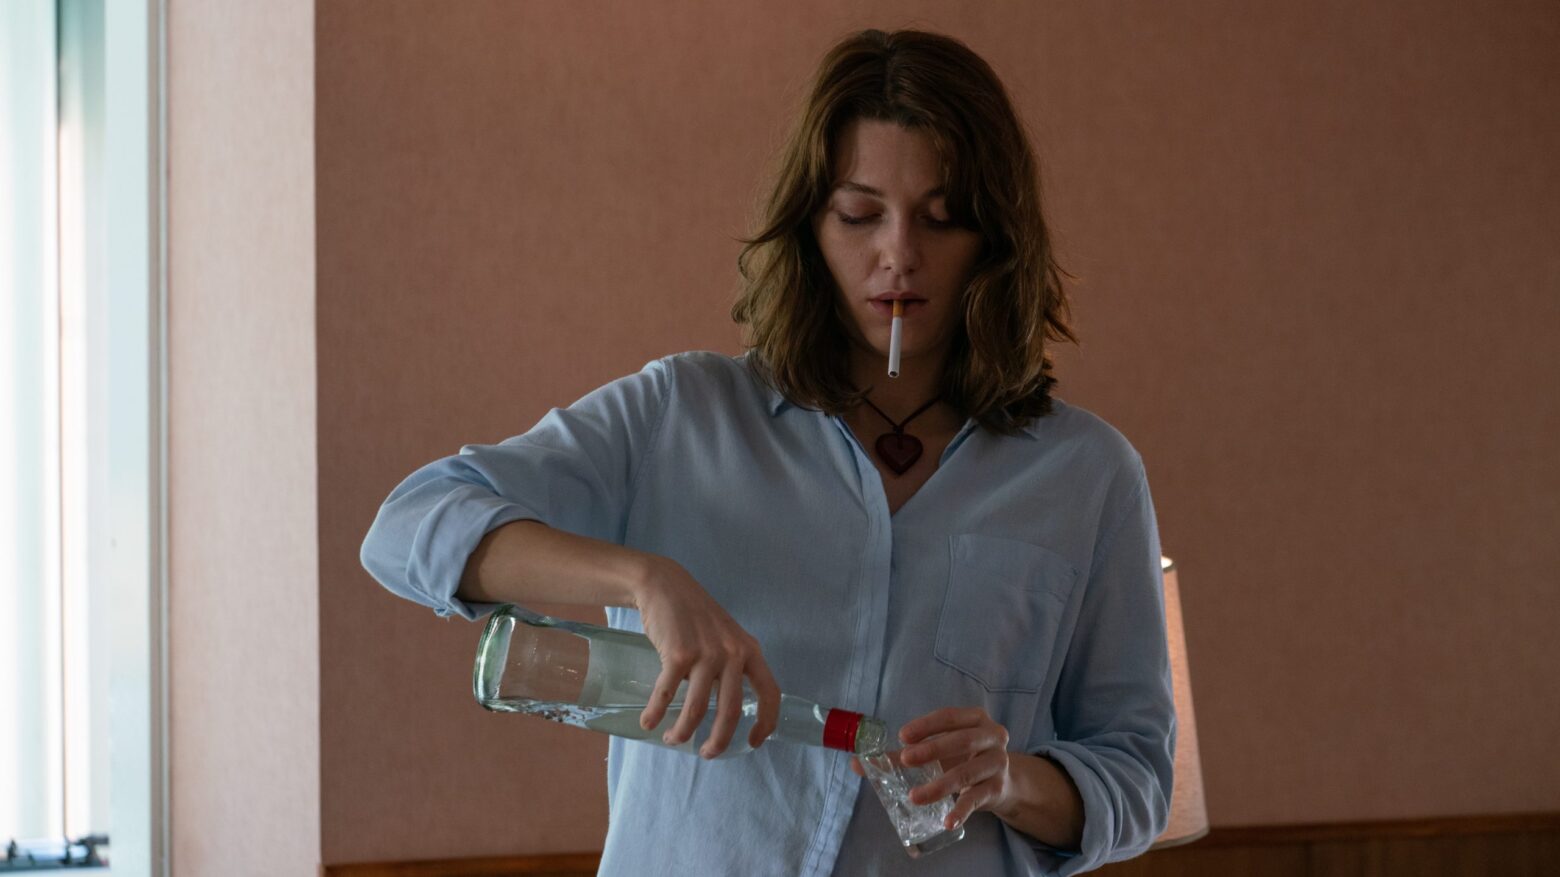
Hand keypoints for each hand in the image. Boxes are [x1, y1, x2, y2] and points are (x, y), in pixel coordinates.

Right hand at [629, 555, 780, 757]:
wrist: (665, 586)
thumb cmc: (695, 616)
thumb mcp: (725, 637)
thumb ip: (730, 668)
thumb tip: (723, 710)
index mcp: (749, 651)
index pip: (770, 692)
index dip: (766, 722)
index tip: (752, 743)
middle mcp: (732, 653)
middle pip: (731, 710)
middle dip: (718, 740)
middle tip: (707, 754)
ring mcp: (706, 653)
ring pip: (698, 708)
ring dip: (683, 731)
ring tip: (672, 740)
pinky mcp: (678, 653)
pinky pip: (668, 693)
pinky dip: (656, 712)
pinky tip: (648, 723)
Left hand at [897, 707, 1013, 830]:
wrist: (1002, 782)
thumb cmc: (964, 757)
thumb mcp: (941, 749)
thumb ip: (905, 754)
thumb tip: (860, 764)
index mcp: (975, 718)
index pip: (949, 716)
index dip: (926, 725)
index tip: (902, 736)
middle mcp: (992, 737)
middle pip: (962, 740)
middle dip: (932, 749)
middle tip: (906, 759)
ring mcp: (997, 763)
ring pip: (967, 773)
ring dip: (939, 786)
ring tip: (914, 797)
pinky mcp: (997, 788)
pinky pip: (977, 799)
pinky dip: (961, 811)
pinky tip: (947, 822)